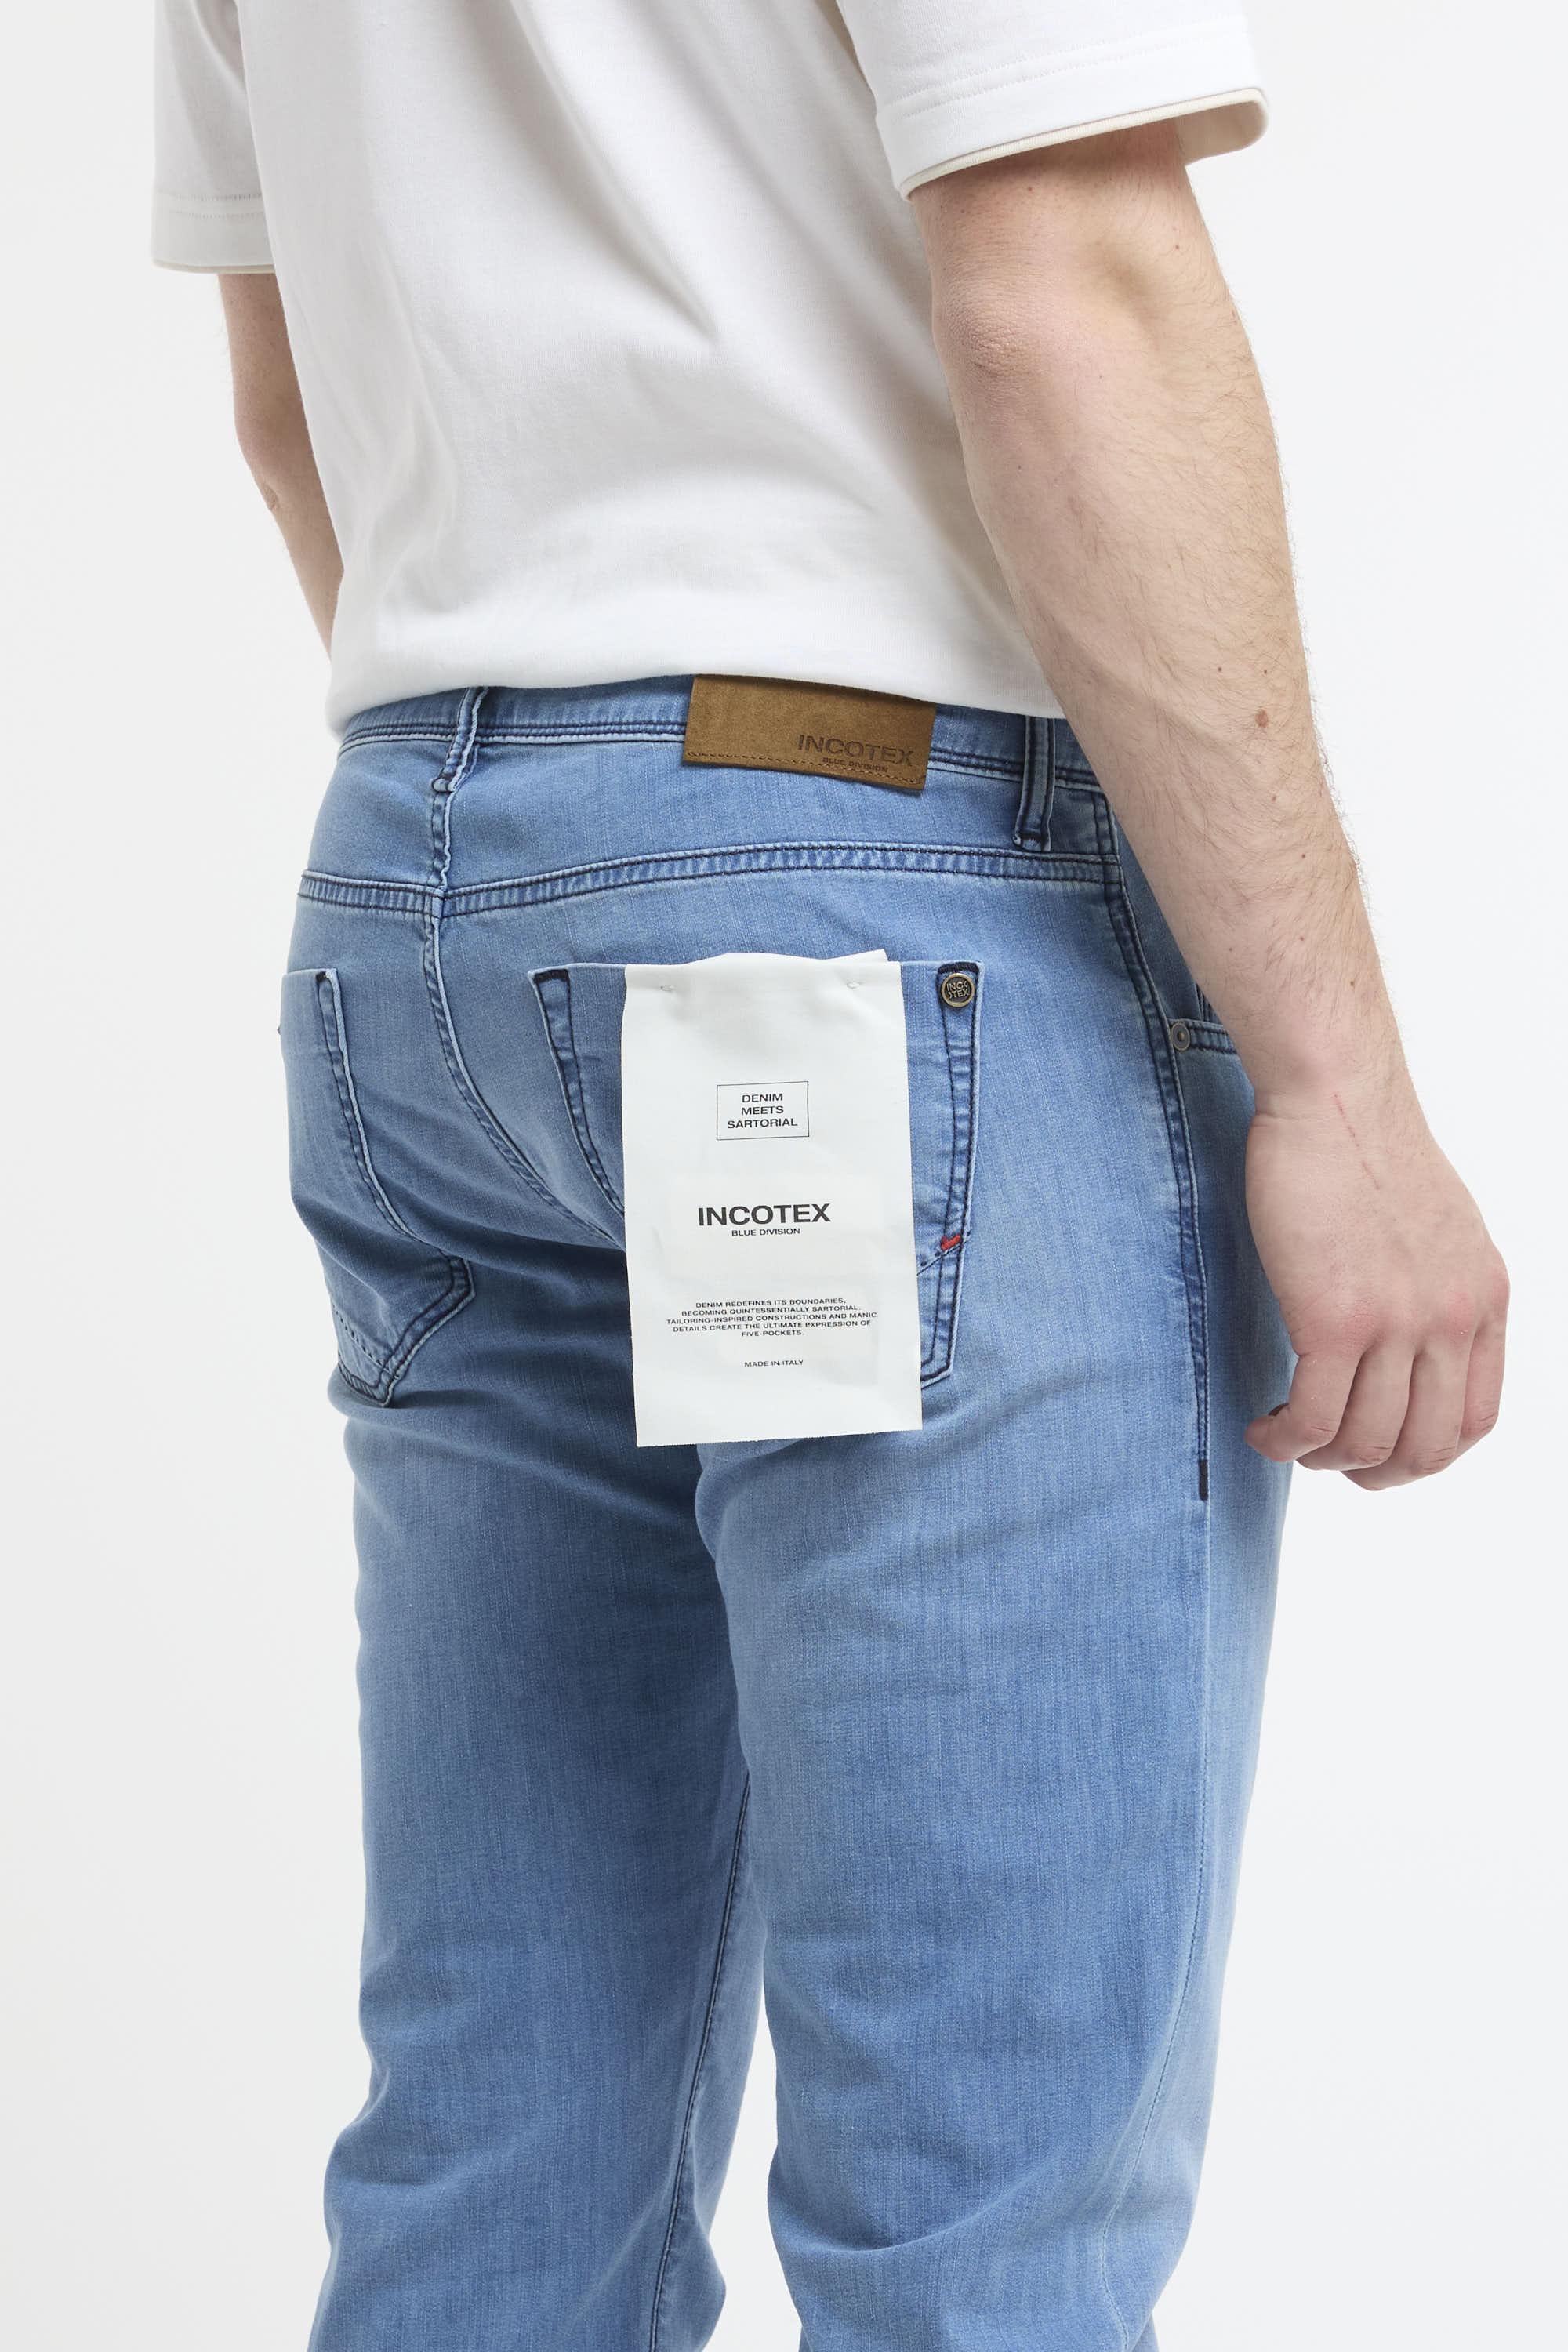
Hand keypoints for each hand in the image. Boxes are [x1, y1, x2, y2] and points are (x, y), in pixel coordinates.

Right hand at [1243, 1083, 1507, 1488]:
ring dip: (1320, 1459)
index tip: (1382, 1450)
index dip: (1426, 1454)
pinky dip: (1284, 1439)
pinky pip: (1313, 1416)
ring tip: (1285, 1439)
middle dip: (1375, 1474)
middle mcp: (1453, 1320)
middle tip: (1332, 1464)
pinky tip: (1263, 1427)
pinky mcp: (1335, 1319)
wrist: (1335, 1099)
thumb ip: (1438, 1292)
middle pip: (1426, 1447)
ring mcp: (1397, 1324)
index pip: (1476, 1418)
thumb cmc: (1367, 1149)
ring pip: (1367, 1441)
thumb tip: (1411, 1344)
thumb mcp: (1440, 1230)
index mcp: (1484, 1300)